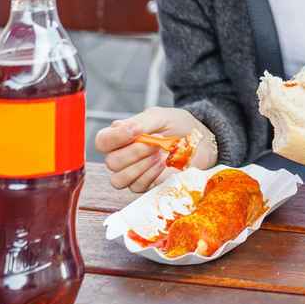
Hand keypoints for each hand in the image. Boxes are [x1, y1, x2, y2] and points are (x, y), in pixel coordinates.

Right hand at [95, 107, 216, 193]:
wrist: (202, 140)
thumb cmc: (179, 125)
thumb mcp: (160, 116)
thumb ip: (141, 122)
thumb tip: (124, 129)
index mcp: (121, 135)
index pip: (103, 141)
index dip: (114, 138)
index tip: (134, 132)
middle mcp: (122, 155)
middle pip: (111, 162)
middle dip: (135, 152)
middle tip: (155, 143)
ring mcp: (132, 172)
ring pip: (119, 179)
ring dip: (141, 166)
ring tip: (159, 155)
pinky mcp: (145, 185)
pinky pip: (137, 187)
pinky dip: (151, 175)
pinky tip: (163, 165)